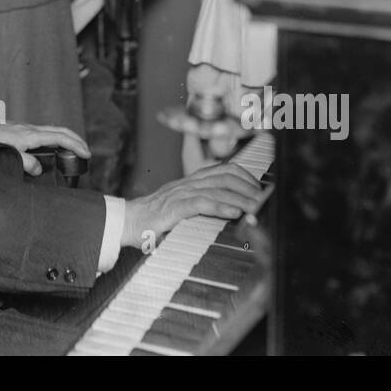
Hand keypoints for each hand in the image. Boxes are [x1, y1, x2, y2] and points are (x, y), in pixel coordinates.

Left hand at [0, 118, 90, 175]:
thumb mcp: (9, 155)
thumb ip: (26, 163)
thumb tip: (39, 170)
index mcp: (31, 135)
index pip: (61, 138)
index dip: (76, 146)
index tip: (87, 154)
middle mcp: (31, 129)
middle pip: (61, 131)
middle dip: (76, 139)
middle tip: (86, 152)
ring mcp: (27, 129)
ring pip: (53, 131)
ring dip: (66, 139)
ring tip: (73, 151)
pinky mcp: (21, 131)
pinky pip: (44, 133)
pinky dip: (54, 139)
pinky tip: (52, 149)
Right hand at [120, 162, 262, 249]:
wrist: (128, 221)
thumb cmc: (155, 218)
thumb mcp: (182, 207)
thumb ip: (202, 205)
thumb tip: (231, 210)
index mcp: (192, 181)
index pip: (225, 169)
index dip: (246, 178)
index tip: (259, 191)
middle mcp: (188, 182)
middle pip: (226, 176)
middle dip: (248, 187)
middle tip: (263, 201)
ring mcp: (181, 193)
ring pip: (217, 188)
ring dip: (240, 198)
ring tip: (255, 208)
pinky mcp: (174, 207)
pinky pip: (201, 202)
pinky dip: (221, 206)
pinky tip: (234, 213)